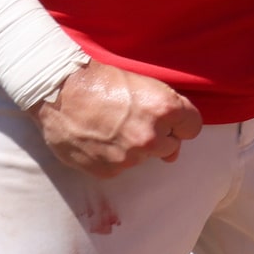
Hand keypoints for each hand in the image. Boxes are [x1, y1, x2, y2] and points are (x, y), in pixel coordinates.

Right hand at [31, 61, 202, 176]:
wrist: (61, 92)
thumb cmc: (104, 81)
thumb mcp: (145, 85)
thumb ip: (168, 113)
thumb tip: (174, 152)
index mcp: (165, 110)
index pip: (192, 128)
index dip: (181, 123)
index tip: (169, 121)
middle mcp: (150, 137)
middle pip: (170, 146)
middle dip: (158, 137)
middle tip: (134, 121)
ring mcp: (129, 157)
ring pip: (144, 157)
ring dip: (134, 147)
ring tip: (112, 128)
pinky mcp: (108, 171)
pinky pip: (120, 167)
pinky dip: (113, 157)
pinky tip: (99, 139)